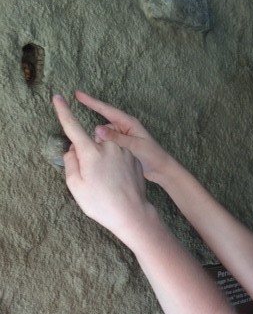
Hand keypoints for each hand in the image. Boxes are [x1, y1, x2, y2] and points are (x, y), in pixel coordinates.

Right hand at [53, 94, 153, 246]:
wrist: (132, 214)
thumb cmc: (101, 204)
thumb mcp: (76, 186)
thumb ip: (71, 162)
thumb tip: (73, 149)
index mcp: (91, 152)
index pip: (74, 127)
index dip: (64, 113)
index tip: (57, 98)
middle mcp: (108, 147)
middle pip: (92, 143)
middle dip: (89, 155)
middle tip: (93, 180)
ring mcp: (123, 152)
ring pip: (106, 150)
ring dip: (103, 162)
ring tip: (108, 184)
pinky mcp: (133, 158)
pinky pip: (118, 157)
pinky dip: (115, 167)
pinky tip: (118, 183)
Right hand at [74, 90, 168, 181]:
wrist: (161, 169)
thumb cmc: (151, 156)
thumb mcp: (134, 146)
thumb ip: (116, 138)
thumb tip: (97, 129)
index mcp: (128, 122)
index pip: (106, 109)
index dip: (91, 102)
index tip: (77, 94)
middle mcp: (123, 127)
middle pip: (103, 127)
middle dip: (98, 138)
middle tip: (101, 151)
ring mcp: (121, 137)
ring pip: (104, 138)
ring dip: (103, 147)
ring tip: (110, 159)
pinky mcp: (121, 146)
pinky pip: (108, 145)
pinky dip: (105, 151)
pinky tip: (107, 161)